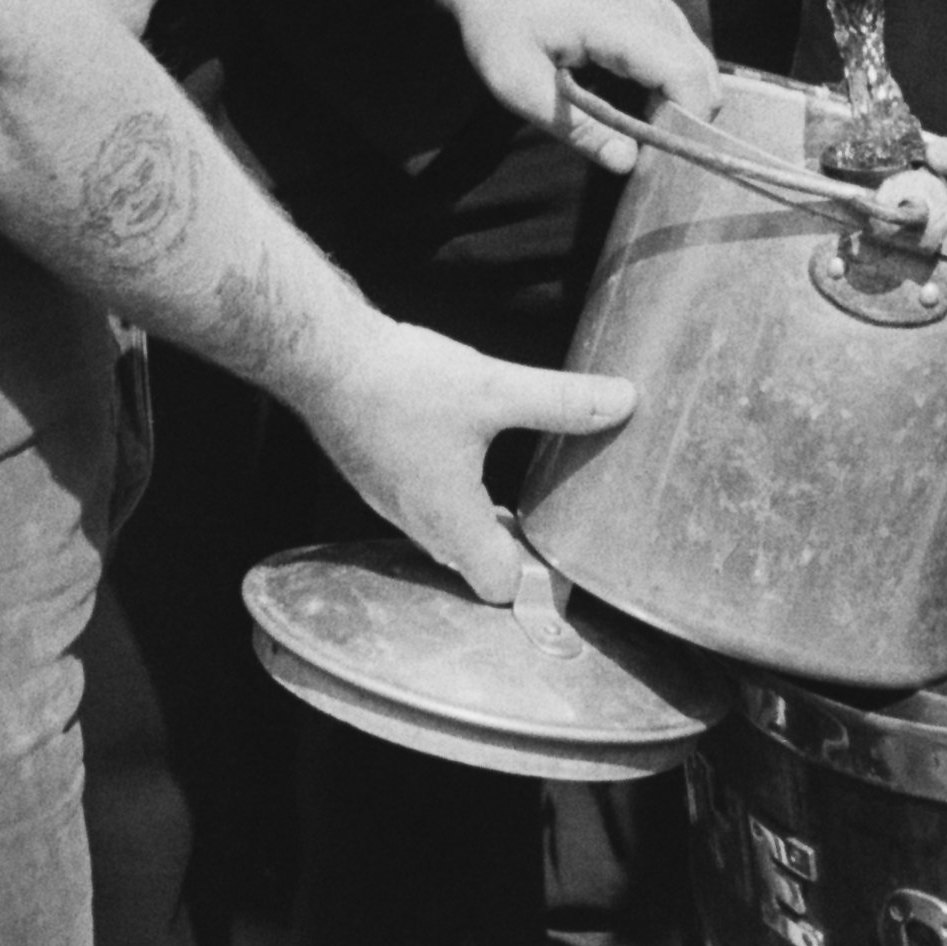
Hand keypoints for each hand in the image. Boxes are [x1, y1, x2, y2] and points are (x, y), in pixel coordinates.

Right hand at [296, 314, 636, 607]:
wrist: (325, 358)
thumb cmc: (400, 383)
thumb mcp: (493, 389)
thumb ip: (559, 401)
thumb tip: (621, 401)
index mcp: (451, 521)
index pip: (500, 587)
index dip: (538, 581)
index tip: (567, 555)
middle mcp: (418, 523)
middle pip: (475, 566)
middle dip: (515, 551)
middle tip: (555, 523)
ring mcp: (394, 500)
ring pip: (449, 535)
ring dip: (484, 524)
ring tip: (523, 497)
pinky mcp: (380, 473)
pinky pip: (426, 506)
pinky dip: (455, 497)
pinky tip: (470, 458)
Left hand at [446, 0, 719, 173]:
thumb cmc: (500, 20)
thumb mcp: (517, 82)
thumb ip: (574, 125)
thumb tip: (627, 162)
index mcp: (615, 20)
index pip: (684, 74)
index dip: (687, 124)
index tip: (661, 161)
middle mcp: (648, 7)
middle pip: (703, 74)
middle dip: (688, 122)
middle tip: (647, 156)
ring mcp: (655, 5)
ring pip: (700, 66)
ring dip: (681, 106)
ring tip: (638, 133)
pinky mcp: (654, 10)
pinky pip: (684, 55)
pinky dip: (674, 88)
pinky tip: (637, 107)